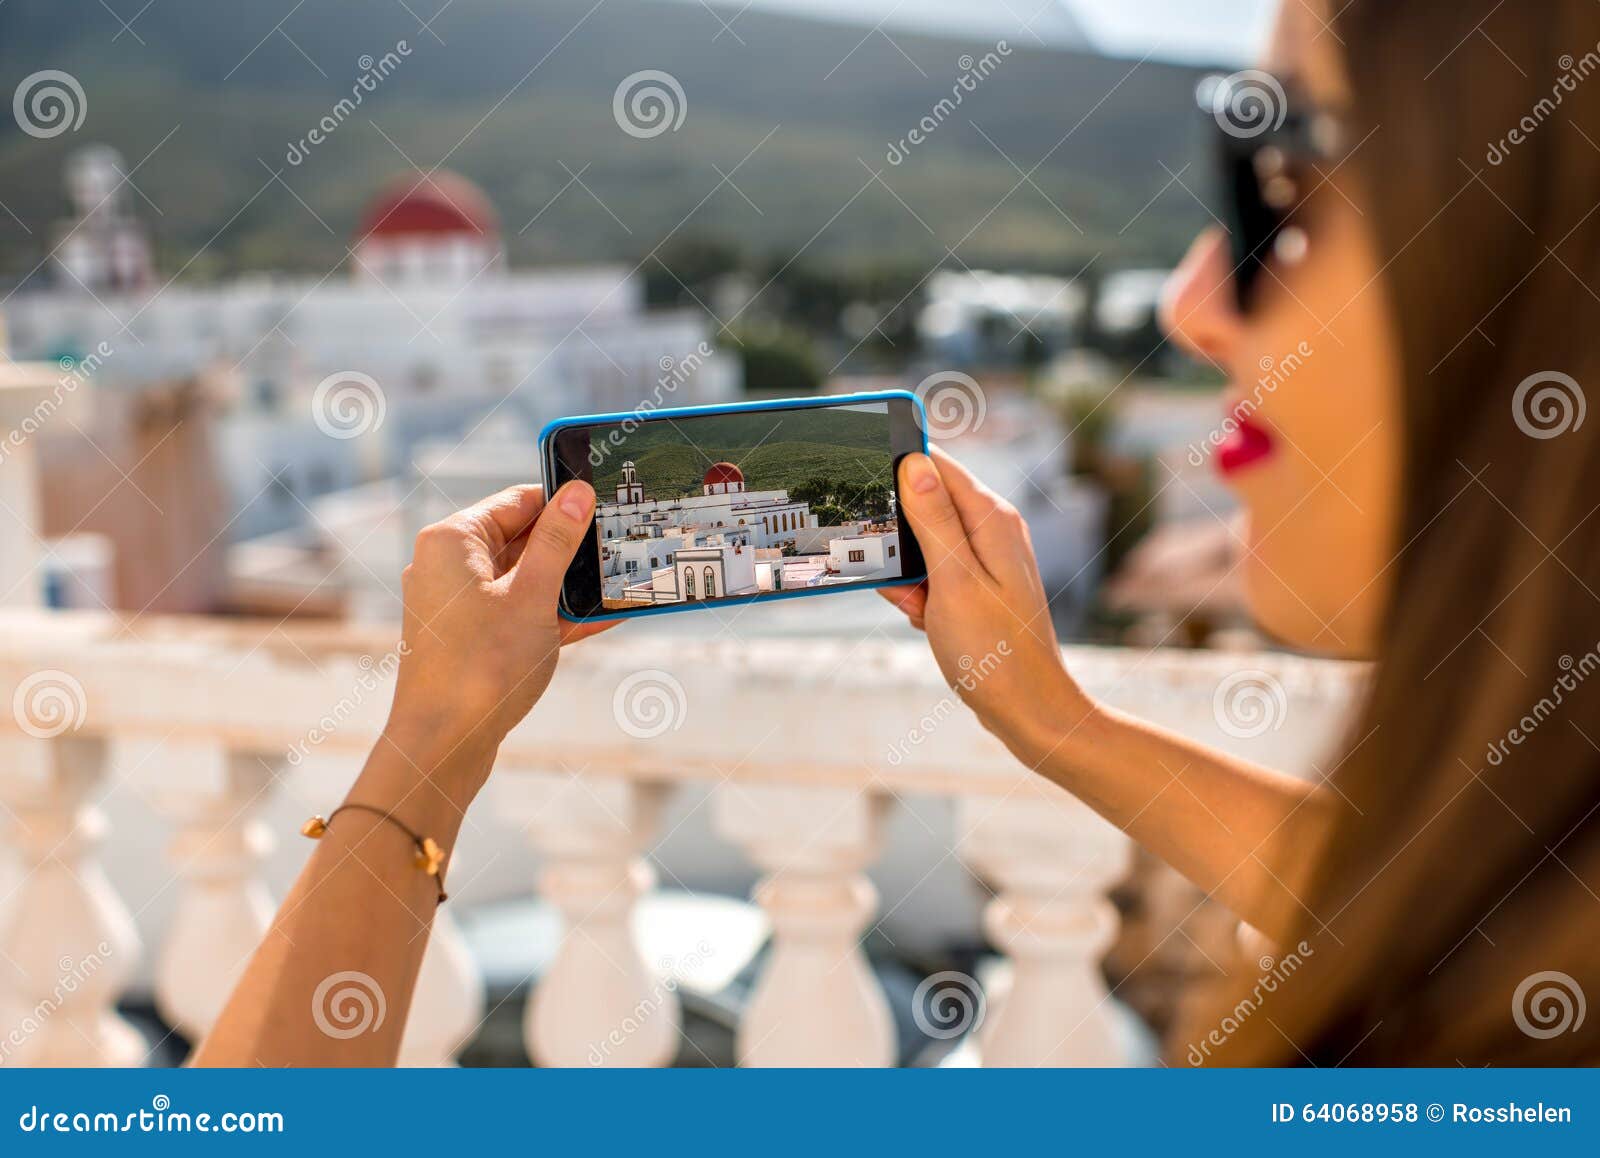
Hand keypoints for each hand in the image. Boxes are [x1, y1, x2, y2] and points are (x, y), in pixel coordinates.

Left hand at [385, 483, 610, 780]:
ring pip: (522, 580)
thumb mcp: (533, 597)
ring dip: (567, 585)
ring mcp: (456, 606)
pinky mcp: (467, 639)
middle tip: (619, 549)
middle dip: (569, 549)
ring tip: (618, 585)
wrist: (443, 746)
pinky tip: (600, 619)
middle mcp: (447, 567)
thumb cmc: (480, 669)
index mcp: (452, 542)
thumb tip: (577, 494)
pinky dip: (552, 615)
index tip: (605, 507)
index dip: (563, 503)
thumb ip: (557, 542)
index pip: (517, 501)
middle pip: (520, 539)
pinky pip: (517, 613)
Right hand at [880, 448, 1091, 759]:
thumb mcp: (954, 581)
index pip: (936, 464)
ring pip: (924, 546)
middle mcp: (993, 531)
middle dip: (901, 539)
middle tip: (903, 577)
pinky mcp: (978, 588)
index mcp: (991, 519)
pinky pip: (934, 577)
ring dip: (909, 575)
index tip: (866, 485)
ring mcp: (987, 561)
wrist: (1029, 711)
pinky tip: (929, 622)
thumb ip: (934, 519)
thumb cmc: (995, 653)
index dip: (898, 468)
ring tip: (922, 607)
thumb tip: (915, 462)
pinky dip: (922, 597)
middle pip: (925, 506)